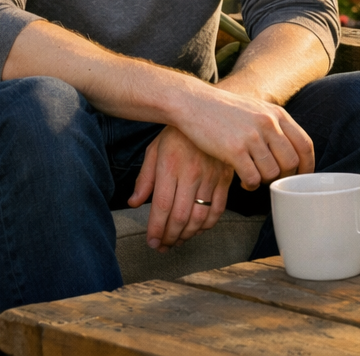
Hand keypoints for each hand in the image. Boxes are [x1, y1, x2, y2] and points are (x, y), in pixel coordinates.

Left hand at [129, 126, 233, 249]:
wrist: (208, 113)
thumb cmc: (177, 133)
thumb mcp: (155, 149)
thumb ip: (144, 178)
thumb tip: (134, 203)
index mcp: (170, 165)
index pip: (161, 206)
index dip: (156, 229)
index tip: (152, 242)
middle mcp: (191, 172)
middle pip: (180, 215)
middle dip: (170, 237)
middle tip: (164, 246)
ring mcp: (211, 176)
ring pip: (200, 216)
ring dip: (188, 234)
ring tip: (179, 240)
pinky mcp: (225, 177)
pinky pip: (219, 208)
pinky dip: (209, 224)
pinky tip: (198, 228)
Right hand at [172, 87, 315, 192]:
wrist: (194, 103)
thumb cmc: (225, 109)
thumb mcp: (257, 109)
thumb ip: (275, 125)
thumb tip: (293, 150)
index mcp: (277, 114)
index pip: (305, 144)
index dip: (307, 165)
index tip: (302, 177)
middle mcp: (268, 124)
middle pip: (291, 162)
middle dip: (284, 177)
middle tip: (272, 180)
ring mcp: (252, 136)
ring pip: (272, 172)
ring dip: (265, 182)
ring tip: (255, 179)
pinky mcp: (234, 150)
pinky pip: (253, 178)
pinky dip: (251, 185)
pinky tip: (244, 182)